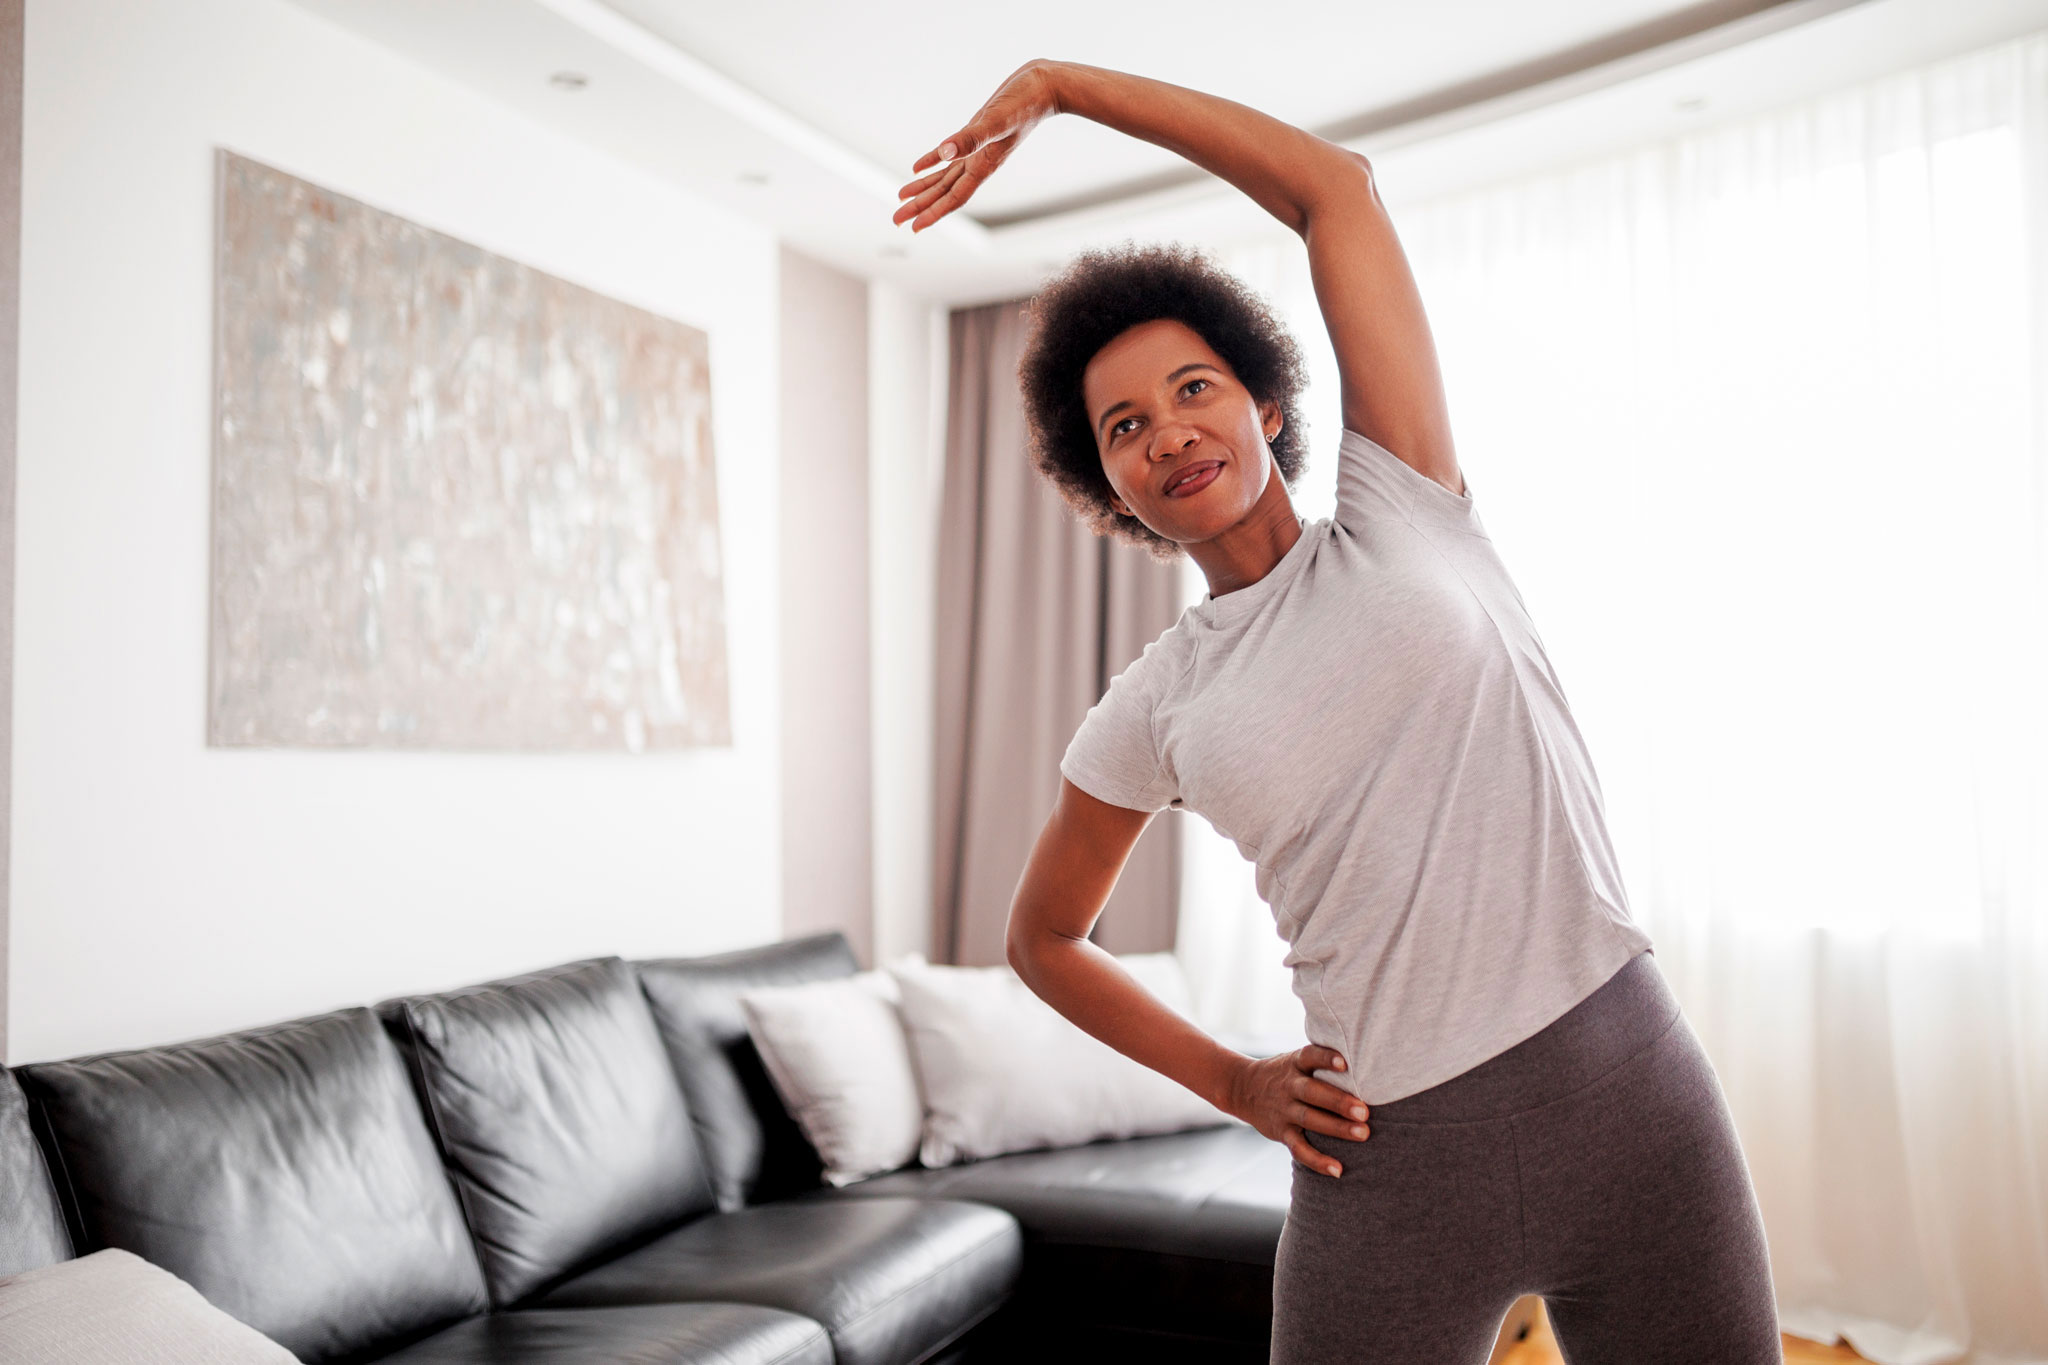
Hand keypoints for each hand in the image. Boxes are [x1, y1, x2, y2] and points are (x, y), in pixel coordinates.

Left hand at [894, 59, 1063, 232]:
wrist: (1042, 87)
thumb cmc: (1025, 103)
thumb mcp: (995, 120)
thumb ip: (970, 138)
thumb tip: (943, 153)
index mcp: (984, 165)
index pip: (955, 197)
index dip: (934, 213)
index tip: (914, 227)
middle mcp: (979, 163)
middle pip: (945, 192)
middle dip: (921, 206)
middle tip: (897, 219)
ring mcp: (977, 151)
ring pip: (946, 178)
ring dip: (925, 190)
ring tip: (902, 199)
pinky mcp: (976, 136)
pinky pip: (951, 157)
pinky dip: (933, 163)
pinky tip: (918, 168)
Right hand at [1225, 1044, 1369, 1177]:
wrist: (1242, 1088)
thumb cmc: (1285, 1073)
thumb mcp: (1295, 1059)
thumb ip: (1321, 1061)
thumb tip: (1366, 1061)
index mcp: (1295, 1064)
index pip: (1310, 1057)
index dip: (1326, 1059)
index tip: (1344, 1064)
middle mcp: (1288, 1086)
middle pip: (1312, 1092)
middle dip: (1338, 1102)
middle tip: (1364, 1111)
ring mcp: (1283, 1110)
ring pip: (1309, 1119)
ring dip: (1336, 1128)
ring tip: (1363, 1134)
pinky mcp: (1281, 1132)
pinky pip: (1299, 1148)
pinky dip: (1317, 1160)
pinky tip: (1338, 1170)